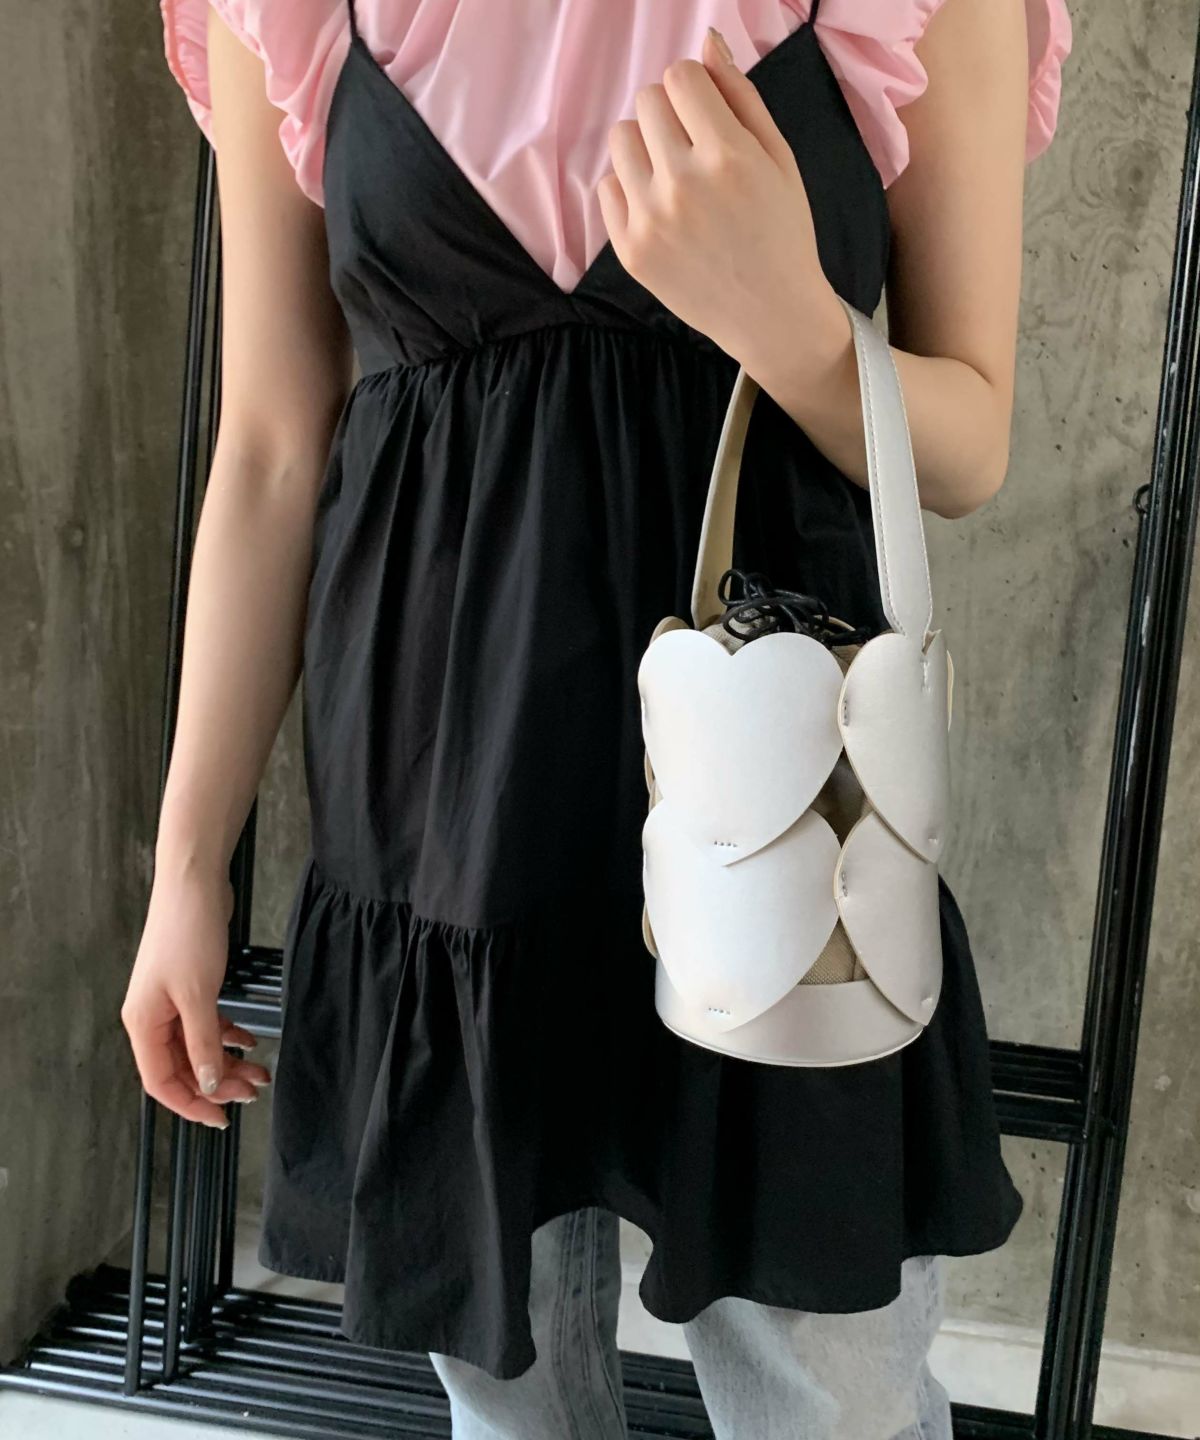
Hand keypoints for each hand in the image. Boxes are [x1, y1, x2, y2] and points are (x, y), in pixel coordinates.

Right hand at [121, 862, 270, 1125]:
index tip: (221, 1119)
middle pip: (182, 1067)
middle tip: (253, 1091)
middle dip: (218, 1083)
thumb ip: (204, 1045)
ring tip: (259, 1070)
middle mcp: (152, 1016)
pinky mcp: (189, 985)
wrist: (194, 883)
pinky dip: (228, 1034)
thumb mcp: (199, 997)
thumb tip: (209, 1084)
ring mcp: (170, 1001)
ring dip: (227, 1061)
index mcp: (143, 1024)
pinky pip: (206, 1024)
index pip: (161, 1082)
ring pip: (198, 1046)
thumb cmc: (187, 932)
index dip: (191, 1104)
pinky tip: (249, 1040)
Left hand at [598, 28, 845, 372]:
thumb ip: (741, 97)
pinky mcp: (630, 249)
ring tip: (675, 176)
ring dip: (646, 146)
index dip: (695, 89)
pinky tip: (663, 210)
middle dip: (671, 113)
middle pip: (648, 100)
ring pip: (622, 138)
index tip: (708, 114)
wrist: (770, 314)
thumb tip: (707, 43)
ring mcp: (650, 219)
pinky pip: (608, 187)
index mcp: (726, 156)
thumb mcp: (780, 159)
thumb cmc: (782, 233)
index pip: (680, 76)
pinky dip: (631, 189)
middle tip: (695, 148)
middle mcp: (683, 184)